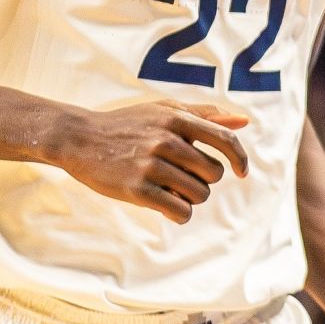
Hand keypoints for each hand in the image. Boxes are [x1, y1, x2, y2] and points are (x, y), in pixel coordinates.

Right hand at [48, 100, 249, 222]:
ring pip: (198, 194)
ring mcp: (150, 165)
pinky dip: (180, 213)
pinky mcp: (137, 189)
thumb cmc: (128, 124)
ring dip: (191, 197)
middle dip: (204, 180)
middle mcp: (166, 140)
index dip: (240, 159)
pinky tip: (169, 207)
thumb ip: (205, 115)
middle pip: (213, 173)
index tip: (241, 172)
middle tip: (184, 177)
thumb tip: (244, 121)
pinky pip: (179, 210)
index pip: (225, 140)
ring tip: (172, 190)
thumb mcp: (165, 110)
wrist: (80, 138)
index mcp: (177, 118)